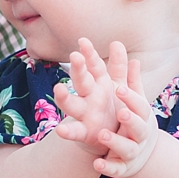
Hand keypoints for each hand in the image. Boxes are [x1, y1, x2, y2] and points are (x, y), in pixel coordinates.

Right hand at [52, 38, 122, 155]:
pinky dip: (67, 132)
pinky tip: (60, 131)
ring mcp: (84, 114)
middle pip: (81, 81)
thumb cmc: (112, 106)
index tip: (83, 41)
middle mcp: (88, 96)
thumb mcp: (119, 85)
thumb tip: (117, 42)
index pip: (94, 66)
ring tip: (59, 88)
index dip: (89, 54)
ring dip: (64, 97)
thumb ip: (119, 66)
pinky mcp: (84, 132)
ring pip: (72, 104)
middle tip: (75, 56)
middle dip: (78, 69)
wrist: (110, 136)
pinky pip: (75, 132)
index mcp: (98, 83)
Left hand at [92, 43, 157, 177]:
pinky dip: (107, 168)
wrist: (140, 155)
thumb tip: (121, 47)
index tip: (120, 89)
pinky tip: (96, 166)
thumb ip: (127, 77)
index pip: (139, 105)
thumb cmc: (133, 120)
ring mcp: (129, 151)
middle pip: (137, 126)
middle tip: (121, 112)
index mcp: (140, 115)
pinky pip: (115, 169)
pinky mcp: (120, 167)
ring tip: (101, 134)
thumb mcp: (130, 99)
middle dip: (130, 119)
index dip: (131, 98)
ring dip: (114, 141)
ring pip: (124, 148)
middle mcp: (136, 133)